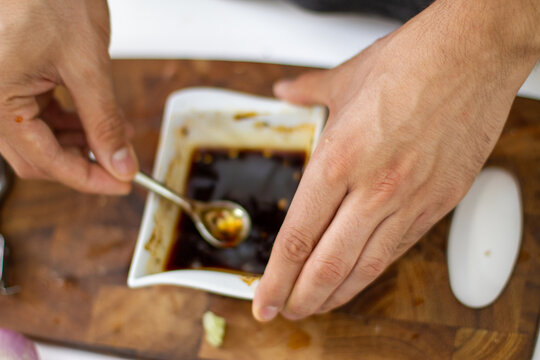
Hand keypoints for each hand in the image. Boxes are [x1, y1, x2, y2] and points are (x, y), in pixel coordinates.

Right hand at [0, 0, 137, 193]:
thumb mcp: (87, 65)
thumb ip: (103, 121)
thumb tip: (120, 162)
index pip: (46, 162)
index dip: (89, 178)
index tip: (122, 183)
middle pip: (37, 157)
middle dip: (83, 162)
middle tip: (121, 164)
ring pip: (36, 139)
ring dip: (78, 142)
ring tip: (116, 136)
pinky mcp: (4, 79)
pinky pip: (33, 116)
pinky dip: (66, 122)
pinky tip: (94, 119)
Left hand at [253, 0, 539, 319]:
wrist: (474, 54)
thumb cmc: (412, 62)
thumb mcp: (346, 78)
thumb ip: (307, 93)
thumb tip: (285, 92)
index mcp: (339, 159)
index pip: (297, 236)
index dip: (276, 276)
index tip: (262, 296)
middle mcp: (373, 188)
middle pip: (327, 263)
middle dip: (299, 296)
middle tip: (283, 311)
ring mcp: (410, 200)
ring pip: (365, 266)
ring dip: (335, 294)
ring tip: (315, 307)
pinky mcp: (440, 203)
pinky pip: (400, 249)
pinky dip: (373, 271)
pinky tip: (358, 280)